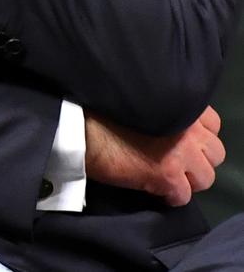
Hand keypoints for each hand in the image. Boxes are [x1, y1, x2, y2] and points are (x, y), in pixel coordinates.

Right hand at [85, 106, 224, 206]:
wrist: (81, 127)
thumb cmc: (103, 108)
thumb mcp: (141, 100)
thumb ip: (164, 109)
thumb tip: (171, 124)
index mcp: (181, 103)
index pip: (213, 124)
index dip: (198, 135)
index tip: (180, 138)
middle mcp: (188, 126)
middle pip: (215, 153)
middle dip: (198, 159)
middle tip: (175, 160)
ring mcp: (181, 152)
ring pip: (205, 177)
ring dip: (188, 179)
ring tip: (166, 175)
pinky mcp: (168, 175)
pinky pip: (183, 197)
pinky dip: (169, 195)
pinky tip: (152, 186)